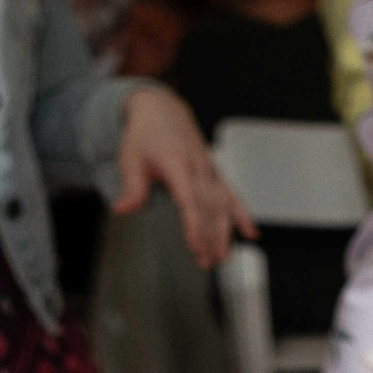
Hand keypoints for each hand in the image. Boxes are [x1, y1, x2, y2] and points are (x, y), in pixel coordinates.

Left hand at [112, 85, 254, 268]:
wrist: (162, 110)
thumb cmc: (145, 135)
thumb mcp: (130, 158)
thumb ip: (131, 187)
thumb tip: (122, 210)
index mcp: (178, 163)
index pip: (190, 201)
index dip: (195, 226)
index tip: (196, 247)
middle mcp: (200, 169)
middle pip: (210, 209)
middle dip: (210, 237)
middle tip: (206, 261)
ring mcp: (211, 172)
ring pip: (223, 207)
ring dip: (225, 233)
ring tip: (222, 257)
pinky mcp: (215, 175)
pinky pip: (233, 197)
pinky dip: (243, 216)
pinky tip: (251, 233)